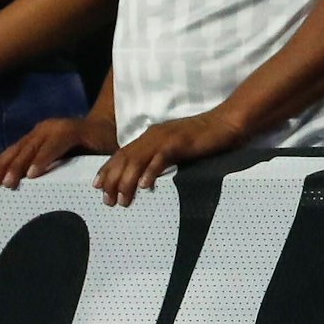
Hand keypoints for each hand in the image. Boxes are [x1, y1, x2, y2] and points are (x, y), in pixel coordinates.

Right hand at [0, 115, 117, 189]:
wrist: (101, 122)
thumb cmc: (105, 140)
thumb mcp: (106, 149)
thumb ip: (97, 162)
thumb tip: (93, 182)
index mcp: (69, 131)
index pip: (52, 146)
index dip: (42, 160)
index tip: (31, 175)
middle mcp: (51, 128)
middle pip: (30, 147)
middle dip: (16, 165)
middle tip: (5, 183)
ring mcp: (40, 130)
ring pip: (18, 147)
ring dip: (4, 163)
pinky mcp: (33, 135)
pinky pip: (15, 147)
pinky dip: (3, 159)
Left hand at [92, 111, 244, 205]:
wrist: (226, 122)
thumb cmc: (203, 137)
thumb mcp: (175, 146)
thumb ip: (160, 156)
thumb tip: (146, 174)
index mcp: (150, 135)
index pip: (122, 153)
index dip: (108, 170)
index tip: (98, 187)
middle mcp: (153, 135)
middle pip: (125, 159)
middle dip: (112, 181)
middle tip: (107, 201)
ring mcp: (166, 138)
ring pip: (137, 160)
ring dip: (127, 181)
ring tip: (123, 200)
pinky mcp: (179, 142)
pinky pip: (160, 158)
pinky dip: (150, 171)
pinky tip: (145, 186)